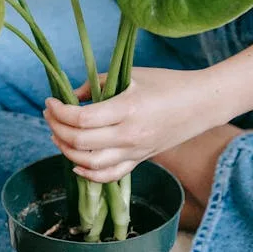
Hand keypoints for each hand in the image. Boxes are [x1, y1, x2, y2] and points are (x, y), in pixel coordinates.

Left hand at [44, 67, 225, 182]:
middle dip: (56, 128)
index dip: (59, 111)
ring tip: (59, 134)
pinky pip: (109, 176)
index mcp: (127, 109)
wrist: (202, 104)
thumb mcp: (132, 75)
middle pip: (80, 141)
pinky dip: (88, 173)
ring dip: (66, 150)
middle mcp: (129, 135)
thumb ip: (97, 84)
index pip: (81, 118)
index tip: (50, 101)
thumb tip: (70, 96)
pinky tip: (76, 162)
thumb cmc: (168, 83)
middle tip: (50, 115)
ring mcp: (135, 151)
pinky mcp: (140, 160)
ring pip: (89, 163)